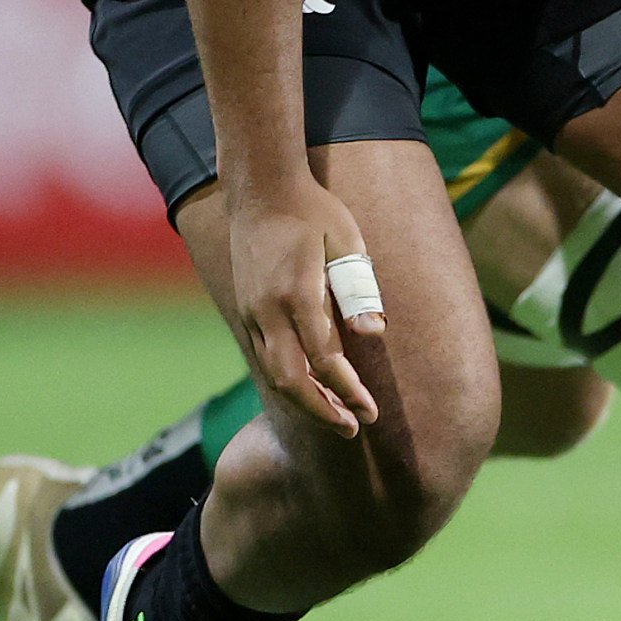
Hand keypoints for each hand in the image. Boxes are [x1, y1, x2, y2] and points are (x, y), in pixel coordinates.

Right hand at [224, 170, 383, 435]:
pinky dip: (287, 381)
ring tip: (336, 418)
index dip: (348, 390)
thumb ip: (358, 288)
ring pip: (273, 374)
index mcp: (297, 294)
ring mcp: (252, 313)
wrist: (261, 192)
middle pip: (291, 379)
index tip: (370, 412)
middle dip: (322, 410)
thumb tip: (374, 333)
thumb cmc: (315, 214)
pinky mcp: (247, 312)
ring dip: (304, 401)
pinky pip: (264, 359)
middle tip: (354, 428)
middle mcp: (268, 311)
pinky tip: (311, 391)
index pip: (325, 359)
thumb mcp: (347, 242)